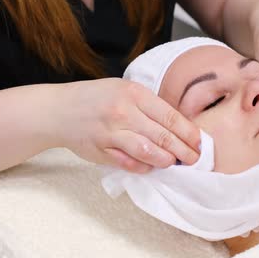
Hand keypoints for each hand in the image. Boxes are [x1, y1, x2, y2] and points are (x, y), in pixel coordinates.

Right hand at [52, 78, 200, 172]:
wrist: (59, 110)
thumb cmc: (96, 99)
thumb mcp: (124, 90)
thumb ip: (148, 106)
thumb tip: (180, 127)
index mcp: (134, 93)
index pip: (170, 116)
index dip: (189, 133)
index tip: (199, 143)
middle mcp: (124, 112)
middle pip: (163, 136)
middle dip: (184, 151)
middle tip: (194, 159)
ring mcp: (111, 133)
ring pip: (148, 152)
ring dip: (166, 161)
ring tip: (174, 163)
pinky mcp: (102, 151)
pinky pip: (129, 163)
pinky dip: (144, 167)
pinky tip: (151, 167)